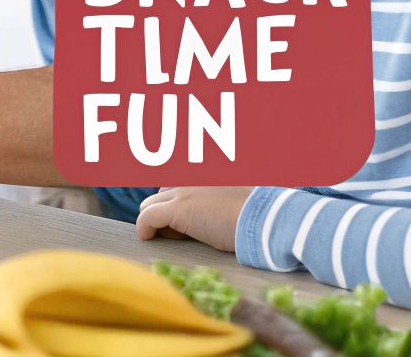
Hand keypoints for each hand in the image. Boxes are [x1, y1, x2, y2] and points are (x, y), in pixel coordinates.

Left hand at [133, 186, 254, 251]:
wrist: (265, 222)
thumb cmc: (260, 215)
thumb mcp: (241, 195)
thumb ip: (224, 195)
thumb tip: (217, 208)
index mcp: (205, 172)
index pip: (177, 183)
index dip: (179, 202)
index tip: (189, 219)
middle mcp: (191, 177)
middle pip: (162, 192)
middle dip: (167, 211)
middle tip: (184, 231)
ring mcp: (183, 192)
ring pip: (150, 204)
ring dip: (158, 221)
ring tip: (177, 236)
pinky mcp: (178, 210)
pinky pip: (147, 217)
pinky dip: (144, 229)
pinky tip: (148, 238)